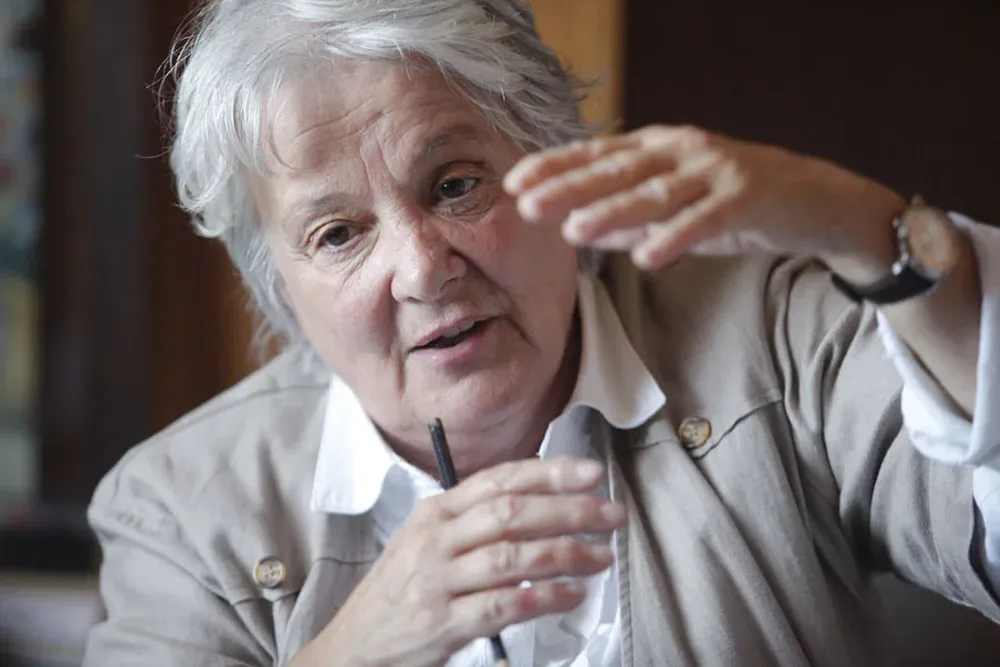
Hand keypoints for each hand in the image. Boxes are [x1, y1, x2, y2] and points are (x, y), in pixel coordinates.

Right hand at [292, 457, 623, 666]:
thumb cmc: (398, 593)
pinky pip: (501, 606)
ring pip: (511, 556)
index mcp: (434, 512)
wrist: (352, 647)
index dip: (550, 472)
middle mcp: (435, 540)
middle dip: (569, 510)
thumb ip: (471, 522)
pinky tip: (571, 595)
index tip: (591, 473)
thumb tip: (540, 504)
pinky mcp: (442, 623)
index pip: (499, 480)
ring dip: (565, 554)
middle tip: (611, 515)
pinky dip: (542, 598)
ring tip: (601, 557)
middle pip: (512, 513)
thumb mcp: (424, 543)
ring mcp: (437, 581)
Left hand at [504, 125, 905, 280]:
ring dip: (612, 212)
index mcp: (659, 148)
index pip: (597, 155)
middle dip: (569, 187)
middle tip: (527, 205)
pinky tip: (647, 257)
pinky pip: (706, 220)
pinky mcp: (748, 196)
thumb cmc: (734, 203)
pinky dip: (676, 237)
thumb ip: (628, 218)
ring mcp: (716, 170)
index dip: (555, 167)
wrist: (815, 200)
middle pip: (617, 170)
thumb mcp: (675, 207)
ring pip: (655, 192)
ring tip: (574, 231)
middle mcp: (682, 151)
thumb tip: (575, 230)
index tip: (514, 184)